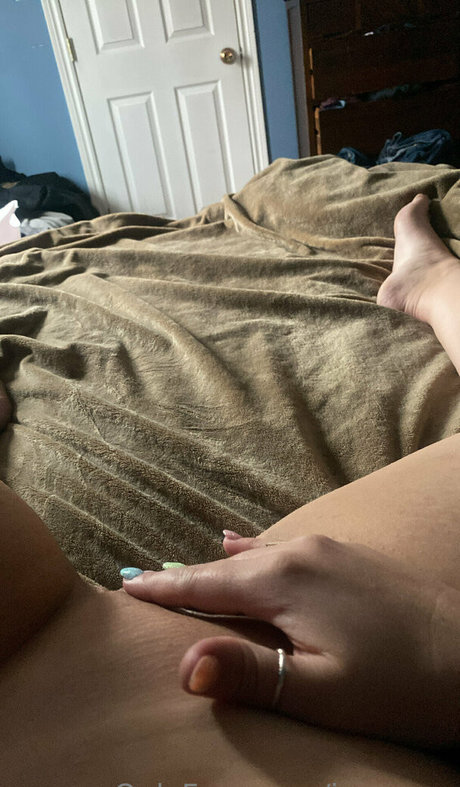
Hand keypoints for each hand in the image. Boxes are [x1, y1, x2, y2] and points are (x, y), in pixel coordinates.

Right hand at [122, 534, 459, 748]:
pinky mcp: (346, 555)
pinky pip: (282, 547)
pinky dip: (252, 548)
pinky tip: (240, 538)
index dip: (165, 589)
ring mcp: (326, 548)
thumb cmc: (399, 683)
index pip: (207, 585)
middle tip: (142, 583)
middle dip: (184, 577)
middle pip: (226, 567)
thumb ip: (252, 675)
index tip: (127, 587)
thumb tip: (183, 665)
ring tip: (180, 569)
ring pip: (254, 556)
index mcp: (285, 580)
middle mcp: (300, 552)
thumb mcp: (322, 692)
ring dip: (216, 567)